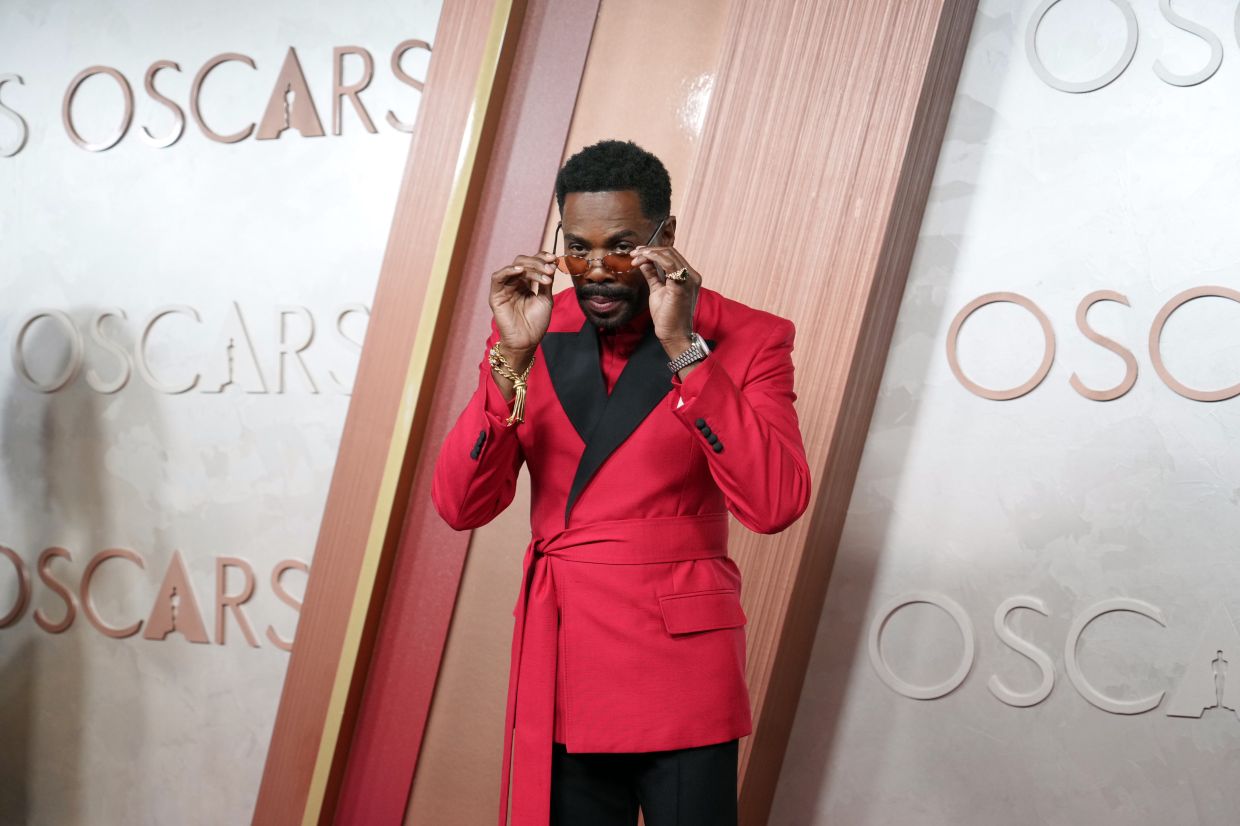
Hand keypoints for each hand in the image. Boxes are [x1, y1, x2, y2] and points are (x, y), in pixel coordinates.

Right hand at [489, 252, 555, 369]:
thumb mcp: (546, 299)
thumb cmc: (536, 323)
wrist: (527, 341)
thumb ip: (546, 282)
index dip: (542, 258)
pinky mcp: (496, 295)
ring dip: (530, 267)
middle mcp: (515, 283)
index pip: (533, 264)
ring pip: (515, 267)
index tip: (555, 258)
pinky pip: (498, 277)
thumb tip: (552, 264)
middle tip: (550, 269)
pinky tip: (520, 271)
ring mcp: (505, 288)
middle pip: (524, 262)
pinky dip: (508, 271)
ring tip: (544, 274)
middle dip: (538, 263)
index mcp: (526, 283)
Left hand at [631, 244, 700, 359]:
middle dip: (649, 250)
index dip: (654, 251)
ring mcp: (689, 280)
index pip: (672, 256)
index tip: (638, 253)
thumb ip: (653, 275)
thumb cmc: (667, 316)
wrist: (673, 334)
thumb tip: (644, 263)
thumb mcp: (658, 290)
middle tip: (634, 254)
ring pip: (669, 255)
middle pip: (670, 252)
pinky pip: (668, 264)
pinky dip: (653, 258)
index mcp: (688, 276)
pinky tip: (642, 260)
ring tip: (635, 257)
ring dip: (649, 253)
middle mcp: (692, 275)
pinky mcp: (682, 285)